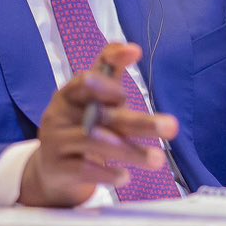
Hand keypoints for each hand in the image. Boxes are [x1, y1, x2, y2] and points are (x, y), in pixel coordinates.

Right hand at [19, 42, 177, 207]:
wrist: (53, 169)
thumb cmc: (81, 124)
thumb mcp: (95, 98)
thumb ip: (111, 70)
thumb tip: (134, 48)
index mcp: (70, 94)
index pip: (84, 82)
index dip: (106, 85)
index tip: (124, 94)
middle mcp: (59, 115)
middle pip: (101, 115)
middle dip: (140, 122)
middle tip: (172, 127)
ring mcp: (55, 142)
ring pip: (94, 142)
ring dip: (130, 151)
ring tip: (158, 160)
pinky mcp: (57, 168)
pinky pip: (83, 169)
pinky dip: (106, 173)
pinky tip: (125, 177)